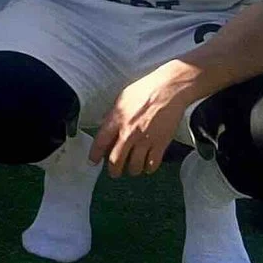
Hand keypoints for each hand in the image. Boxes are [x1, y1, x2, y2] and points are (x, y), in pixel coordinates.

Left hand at [92, 60, 203, 176]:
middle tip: (114, 173)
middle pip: (116, 160)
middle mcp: (129, 133)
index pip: (101, 142)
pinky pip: (152, 164)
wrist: (169, 90)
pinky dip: (149, 168)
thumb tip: (106, 125)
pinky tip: (147, 166)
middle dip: (114, 170)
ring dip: (132, 170)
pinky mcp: (161, 143)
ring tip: (132, 169)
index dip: (95, 155)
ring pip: (135, 166)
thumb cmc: (146, 90)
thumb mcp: (122, 98)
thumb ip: (114, 115)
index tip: (93, 162)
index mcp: (117, 119)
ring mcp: (145, 140)